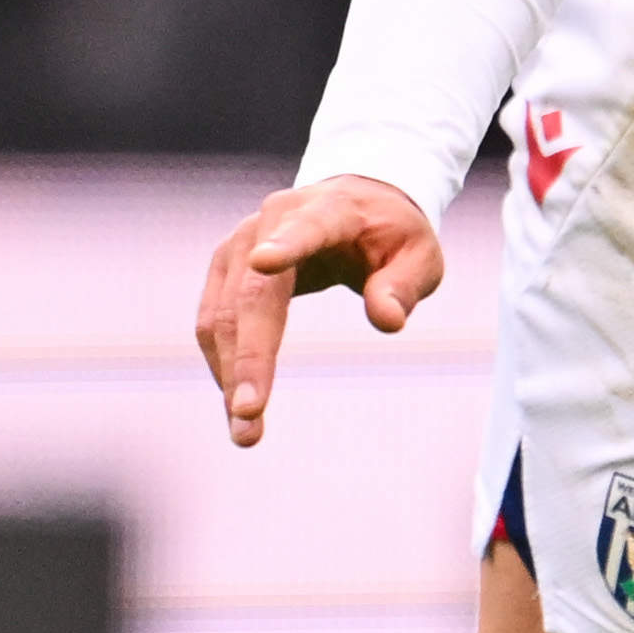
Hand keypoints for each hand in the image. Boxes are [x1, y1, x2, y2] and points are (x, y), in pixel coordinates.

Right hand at [196, 174, 440, 445]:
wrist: (354, 202)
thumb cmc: (391, 234)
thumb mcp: (420, 256)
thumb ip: (404, 286)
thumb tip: (387, 321)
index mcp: (328, 209)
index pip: (307, 228)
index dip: (286, 246)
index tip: (264, 263)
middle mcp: (271, 221)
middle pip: (252, 292)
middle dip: (249, 355)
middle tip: (249, 413)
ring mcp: (239, 245)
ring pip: (221, 313)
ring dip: (228, 373)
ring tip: (244, 431)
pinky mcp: (224, 269)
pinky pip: (213, 322)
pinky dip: (224, 365)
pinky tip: (236, 406)